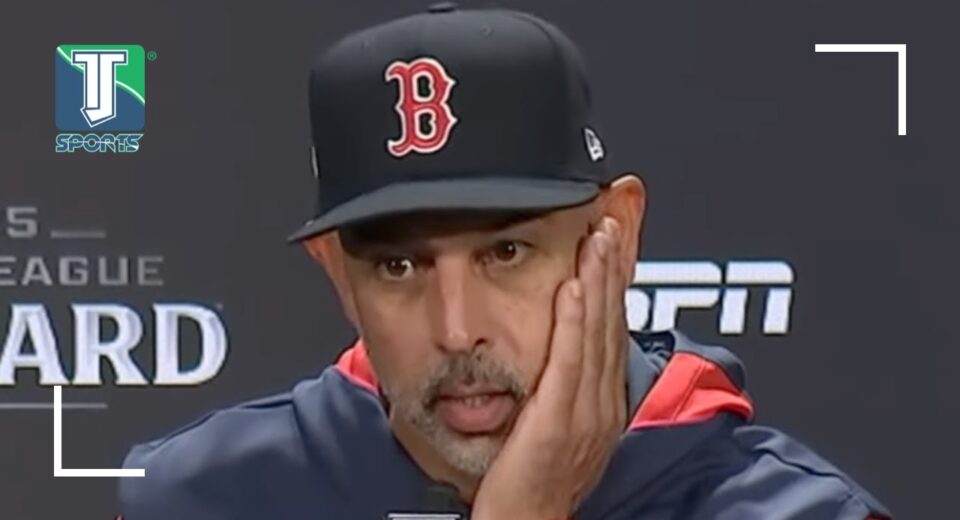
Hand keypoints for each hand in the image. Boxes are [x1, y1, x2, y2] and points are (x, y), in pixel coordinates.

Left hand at [471, 217, 628, 519]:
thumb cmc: (532, 479)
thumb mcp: (557, 425)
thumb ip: (563, 384)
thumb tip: (561, 349)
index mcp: (604, 402)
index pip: (613, 330)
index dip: (615, 283)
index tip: (613, 243)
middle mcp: (603, 404)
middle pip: (612, 322)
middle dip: (614, 269)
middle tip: (613, 221)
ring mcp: (586, 412)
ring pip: (597, 334)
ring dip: (599, 281)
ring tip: (600, 236)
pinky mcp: (559, 421)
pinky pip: (569, 362)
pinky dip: (574, 322)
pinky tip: (574, 287)